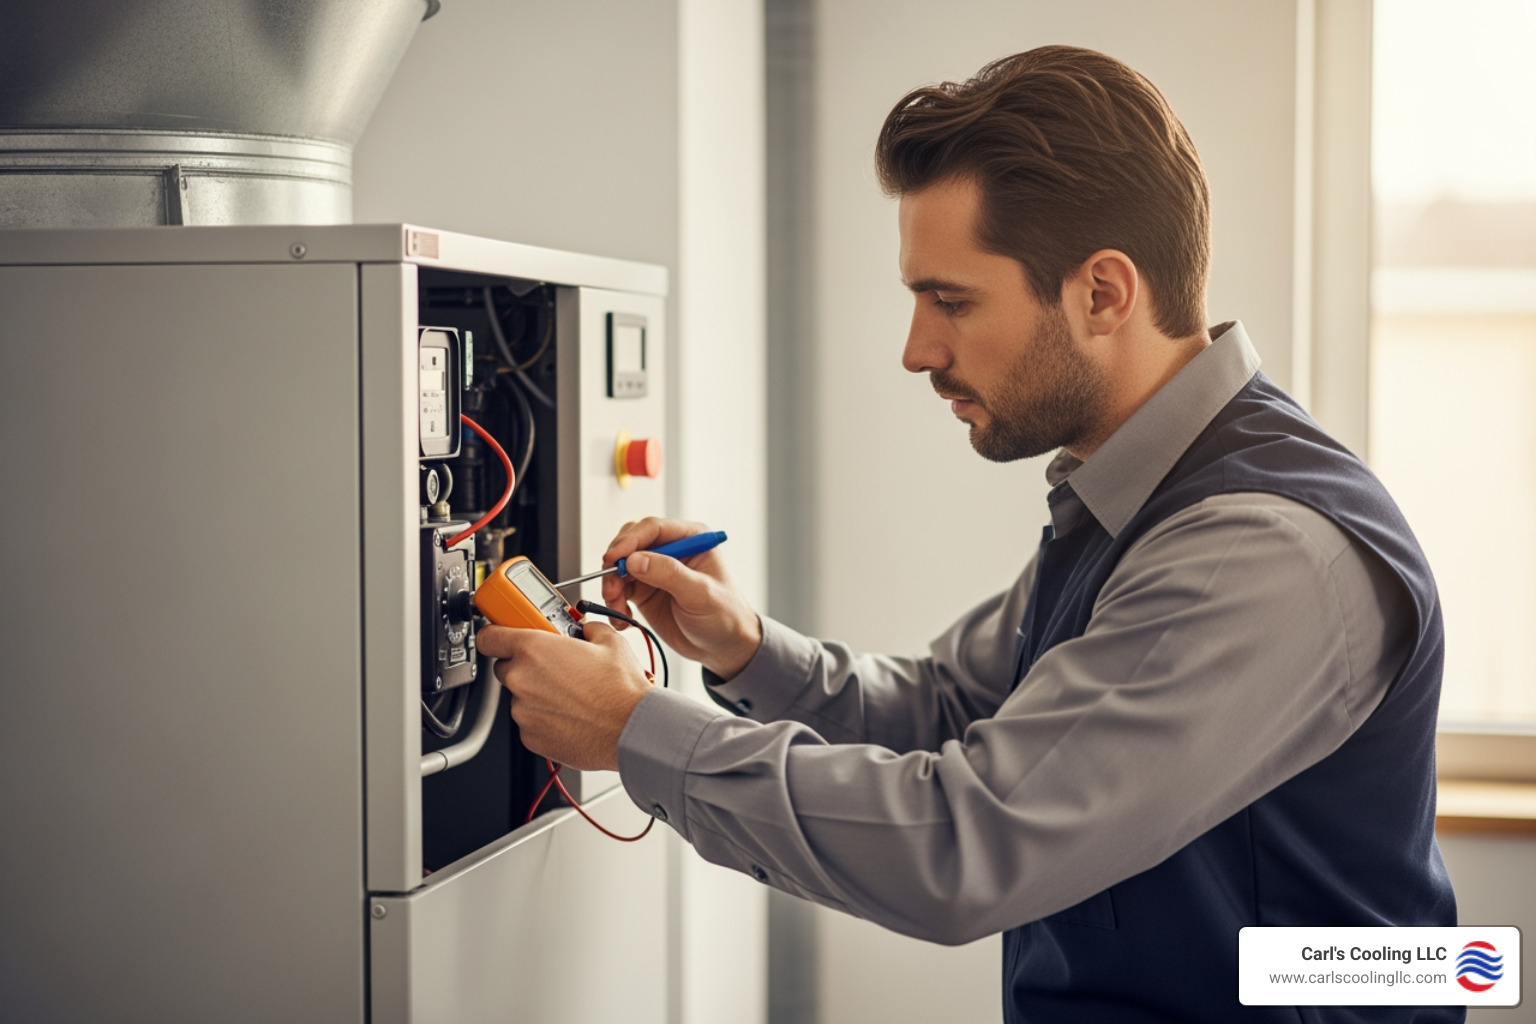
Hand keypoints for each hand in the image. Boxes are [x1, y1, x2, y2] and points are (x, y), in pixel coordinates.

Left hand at [478, 620, 653, 771]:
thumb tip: (584, 630)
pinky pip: (529, 721)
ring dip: (537, 692)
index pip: (489, 636)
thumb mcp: (608, 641)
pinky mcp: (530, 737)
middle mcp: (521, 680)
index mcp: (533, 649)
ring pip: (520, 696)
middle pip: (505, 667)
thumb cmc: (620, 689)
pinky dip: (543, 717)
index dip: (495, 634)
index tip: (502, 635)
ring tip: (569, 694)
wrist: (631, 729)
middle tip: (553, 666)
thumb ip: (586, 629)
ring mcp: (523, 711)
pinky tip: (569, 714)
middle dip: (525, 665)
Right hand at [600, 517, 761, 678]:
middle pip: (631, 543)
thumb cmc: (724, 616)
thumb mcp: (700, 594)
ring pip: (620, 566)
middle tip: (612, 587)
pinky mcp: (644, 589)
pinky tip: (622, 617)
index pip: (653, 528)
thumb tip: (635, 560)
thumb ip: (669, 574)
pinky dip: (614, 601)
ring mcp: (655, 569)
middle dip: (616, 564)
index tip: (614, 559)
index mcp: (691, 539)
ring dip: (612, 586)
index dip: (630, 541)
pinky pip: (619, 588)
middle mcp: (670, 549)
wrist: (722, 647)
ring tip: (618, 607)